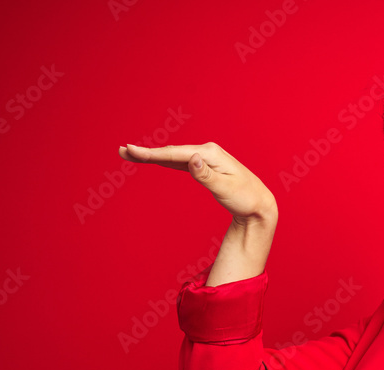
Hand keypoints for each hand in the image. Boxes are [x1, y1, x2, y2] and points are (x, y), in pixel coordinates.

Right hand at [119, 142, 277, 226]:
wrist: (259, 204)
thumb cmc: (245, 198)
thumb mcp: (226, 189)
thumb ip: (207, 175)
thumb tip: (193, 159)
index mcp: (210, 154)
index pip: (177, 153)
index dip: (153, 153)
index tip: (133, 151)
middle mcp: (207, 151)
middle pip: (171, 152)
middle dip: (147, 152)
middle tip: (123, 151)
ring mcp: (206, 158)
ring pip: (174, 156)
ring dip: (153, 155)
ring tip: (131, 154)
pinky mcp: (205, 166)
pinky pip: (180, 162)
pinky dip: (165, 161)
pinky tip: (154, 160)